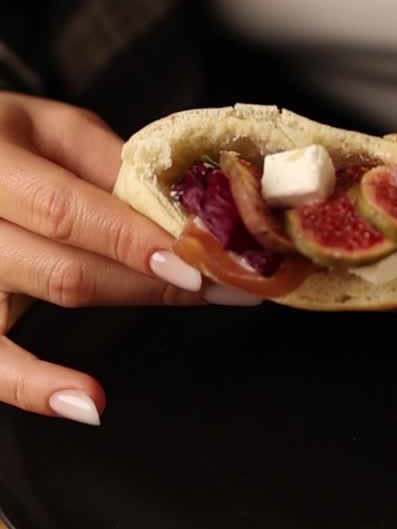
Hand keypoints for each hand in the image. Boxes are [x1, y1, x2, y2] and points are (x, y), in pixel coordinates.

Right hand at [0, 95, 257, 423]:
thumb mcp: (44, 126)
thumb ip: (106, 161)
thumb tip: (183, 201)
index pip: (65, 209)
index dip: (136, 237)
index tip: (202, 252)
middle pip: (65, 264)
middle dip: (156, 274)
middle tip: (228, 275)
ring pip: (45, 301)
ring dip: (129, 306)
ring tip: (198, 303)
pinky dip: (36, 388)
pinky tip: (88, 402)